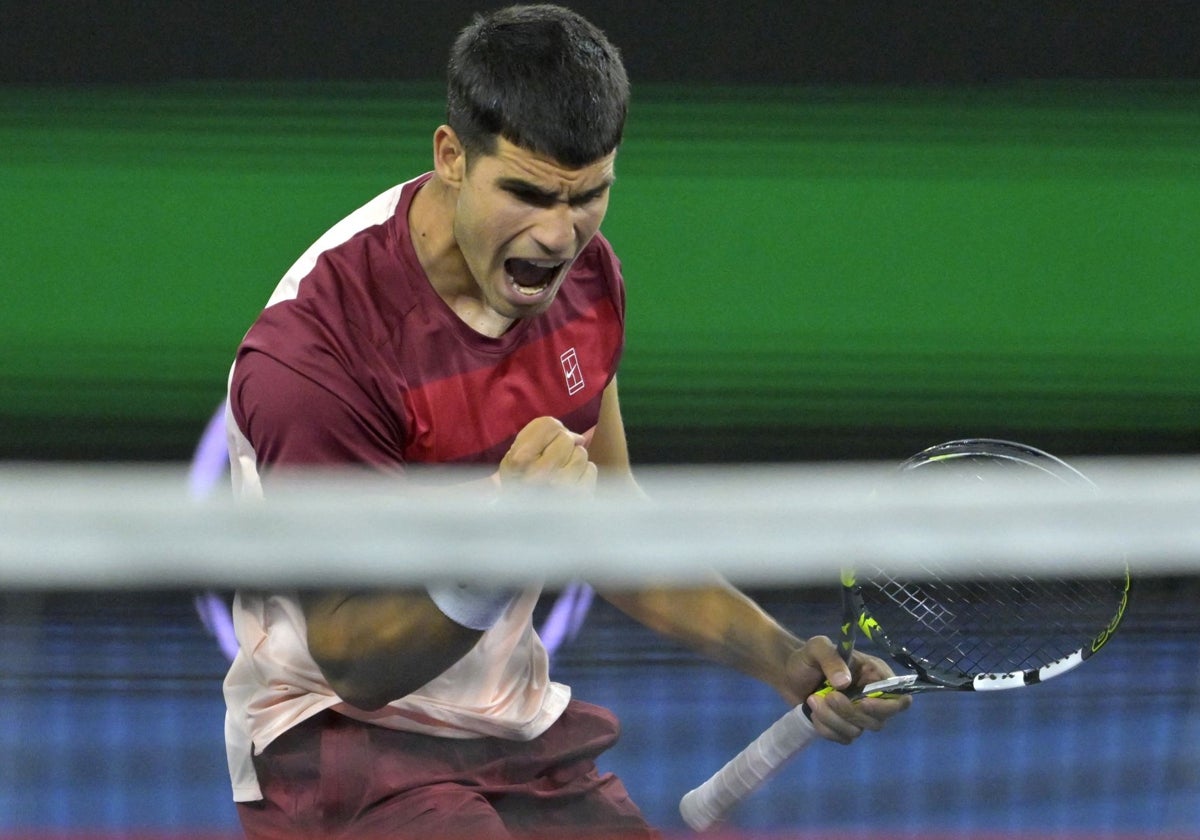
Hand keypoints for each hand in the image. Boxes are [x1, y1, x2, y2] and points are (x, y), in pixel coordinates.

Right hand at [498, 417, 596, 493]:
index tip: (544, 445)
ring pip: (581, 453)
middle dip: (563, 446)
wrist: (526, 523)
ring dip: (573, 460)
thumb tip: (578, 437)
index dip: (550, 431)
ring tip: (561, 474)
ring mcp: (562, 488)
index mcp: (519, 461)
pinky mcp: (580, 498)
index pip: (548, 425)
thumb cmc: (521, 483)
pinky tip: (571, 485)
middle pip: (566, 438)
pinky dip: (584, 474)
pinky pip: (591, 469)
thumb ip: (539, 434)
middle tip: (553, 462)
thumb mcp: (515, 456)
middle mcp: (539, 475)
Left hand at [786, 635, 911, 744]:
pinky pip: (843, 738)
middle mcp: (872, 696)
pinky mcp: (844, 727)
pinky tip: (813, 713)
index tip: (863, 703)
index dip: (886, 706)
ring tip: (812, 700)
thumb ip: (831, 659)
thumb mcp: (817, 648)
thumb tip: (845, 682)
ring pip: (858, 731)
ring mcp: (858, 715)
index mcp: (874, 674)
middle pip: (878, 720)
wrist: (787, 673)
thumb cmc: (807, 657)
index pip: (898, 697)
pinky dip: (826, 729)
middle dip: (850, 712)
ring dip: (833, 719)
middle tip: (828, 696)